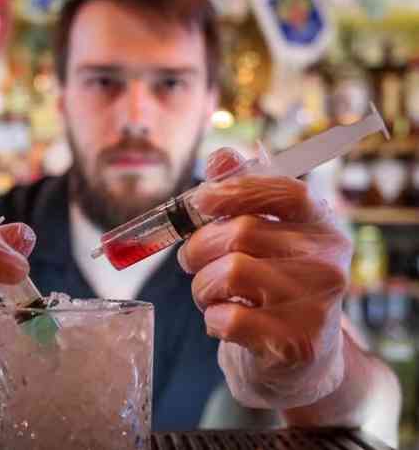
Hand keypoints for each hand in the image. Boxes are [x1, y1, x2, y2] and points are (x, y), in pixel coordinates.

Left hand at [178, 148, 352, 407]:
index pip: (283, 190)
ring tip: (210, 294)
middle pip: (240, 233)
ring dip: (202, 286)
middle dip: (198, 248)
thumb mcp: (263, 238)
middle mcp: (327, 261)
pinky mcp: (296, 343)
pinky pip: (228, 317)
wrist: (297, 359)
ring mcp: (316, 304)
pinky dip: (211, 319)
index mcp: (320, 225)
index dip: (234, 191)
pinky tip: (223, 321)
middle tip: (191, 263)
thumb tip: (220, 158)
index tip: (200, 201)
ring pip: (228, 273)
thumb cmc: (270, 288)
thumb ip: (243, 195)